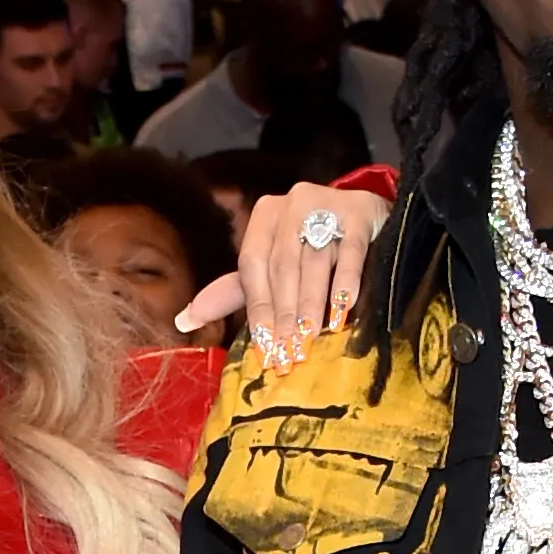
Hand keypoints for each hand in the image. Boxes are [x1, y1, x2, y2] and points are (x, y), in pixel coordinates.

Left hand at [175, 180, 388, 360]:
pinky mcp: (361, 211)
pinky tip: (343, 312)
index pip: (253, 264)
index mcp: (265, 215)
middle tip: (288, 350)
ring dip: (311, 304)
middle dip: (284, 312)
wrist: (368, 217)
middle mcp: (293, 203)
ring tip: (310, 338)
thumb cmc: (314, 248)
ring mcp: (328, 203)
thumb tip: (184, 320)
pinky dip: (345, 284)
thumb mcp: (273, 266)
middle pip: (281, 265)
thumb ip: (234, 293)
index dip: (258, 306)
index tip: (265, 344)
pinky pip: (350, 253)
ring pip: (314, 262)